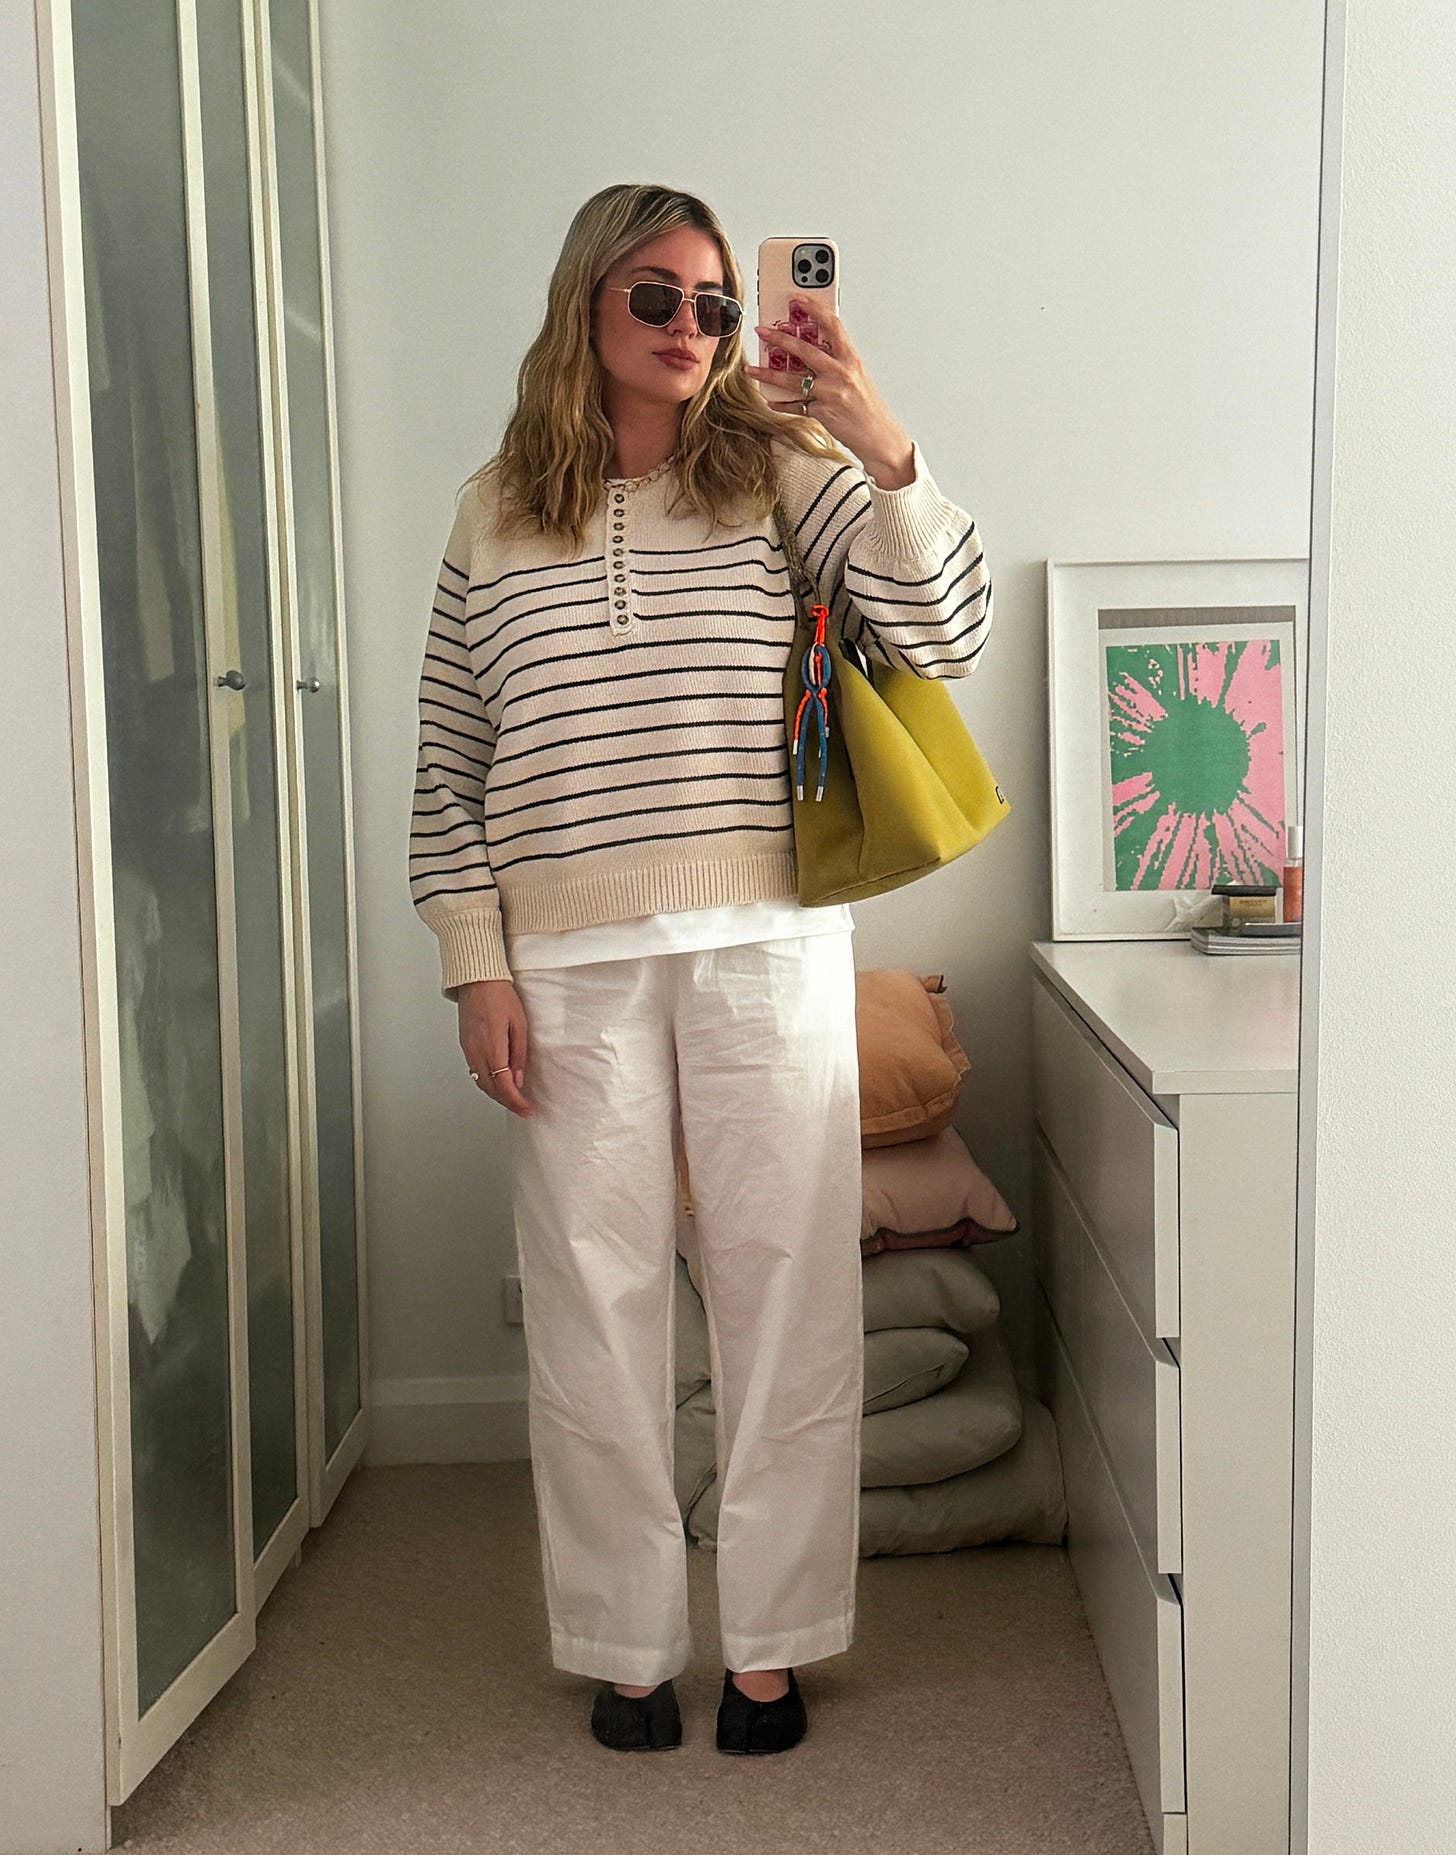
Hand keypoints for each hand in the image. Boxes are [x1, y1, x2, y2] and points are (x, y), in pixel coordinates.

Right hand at [458, 978, 533, 1117]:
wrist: (477, 981)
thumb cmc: (500, 997)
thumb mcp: (519, 1024)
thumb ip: (519, 1054)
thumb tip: (518, 1079)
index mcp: (492, 1047)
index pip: (503, 1085)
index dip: (515, 1101)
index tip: (526, 1109)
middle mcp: (476, 1051)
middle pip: (490, 1088)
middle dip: (507, 1102)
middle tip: (522, 1108)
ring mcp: (468, 1049)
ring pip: (480, 1082)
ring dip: (496, 1094)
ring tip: (512, 1099)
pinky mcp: (465, 1046)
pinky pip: (475, 1072)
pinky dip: (487, 1083)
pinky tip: (497, 1083)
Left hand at [744, 295, 914, 486]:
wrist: (880, 439)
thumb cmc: (869, 410)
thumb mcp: (857, 379)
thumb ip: (837, 364)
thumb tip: (811, 353)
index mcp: (852, 360)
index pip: (832, 326)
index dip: (814, 309)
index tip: (798, 299)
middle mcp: (841, 373)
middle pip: (804, 350)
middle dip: (779, 338)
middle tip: (762, 330)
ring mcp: (830, 393)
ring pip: (792, 379)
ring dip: (768, 374)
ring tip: (752, 369)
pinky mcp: (821, 413)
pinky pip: (795, 406)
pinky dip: (781, 404)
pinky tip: (771, 399)